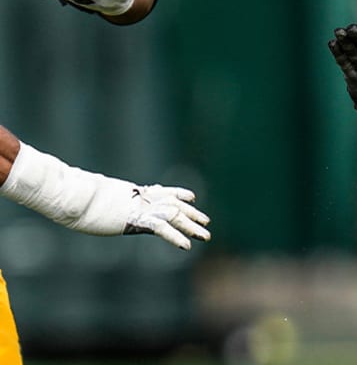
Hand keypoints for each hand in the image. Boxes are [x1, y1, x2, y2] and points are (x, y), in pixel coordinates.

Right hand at [66, 180, 209, 249]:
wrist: (70, 193)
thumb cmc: (71, 196)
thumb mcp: (89, 199)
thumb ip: (98, 200)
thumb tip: (85, 200)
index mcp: (130, 192)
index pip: (159, 191)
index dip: (176, 194)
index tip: (191, 197)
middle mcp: (139, 198)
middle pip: (172, 204)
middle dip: (191, 214)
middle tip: (206, 221)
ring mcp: (138, 207)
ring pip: (173, 216)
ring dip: (191, 226)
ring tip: (206, 235)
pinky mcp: (134, 218)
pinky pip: (161, 228)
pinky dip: (175, 237)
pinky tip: (187, 246)